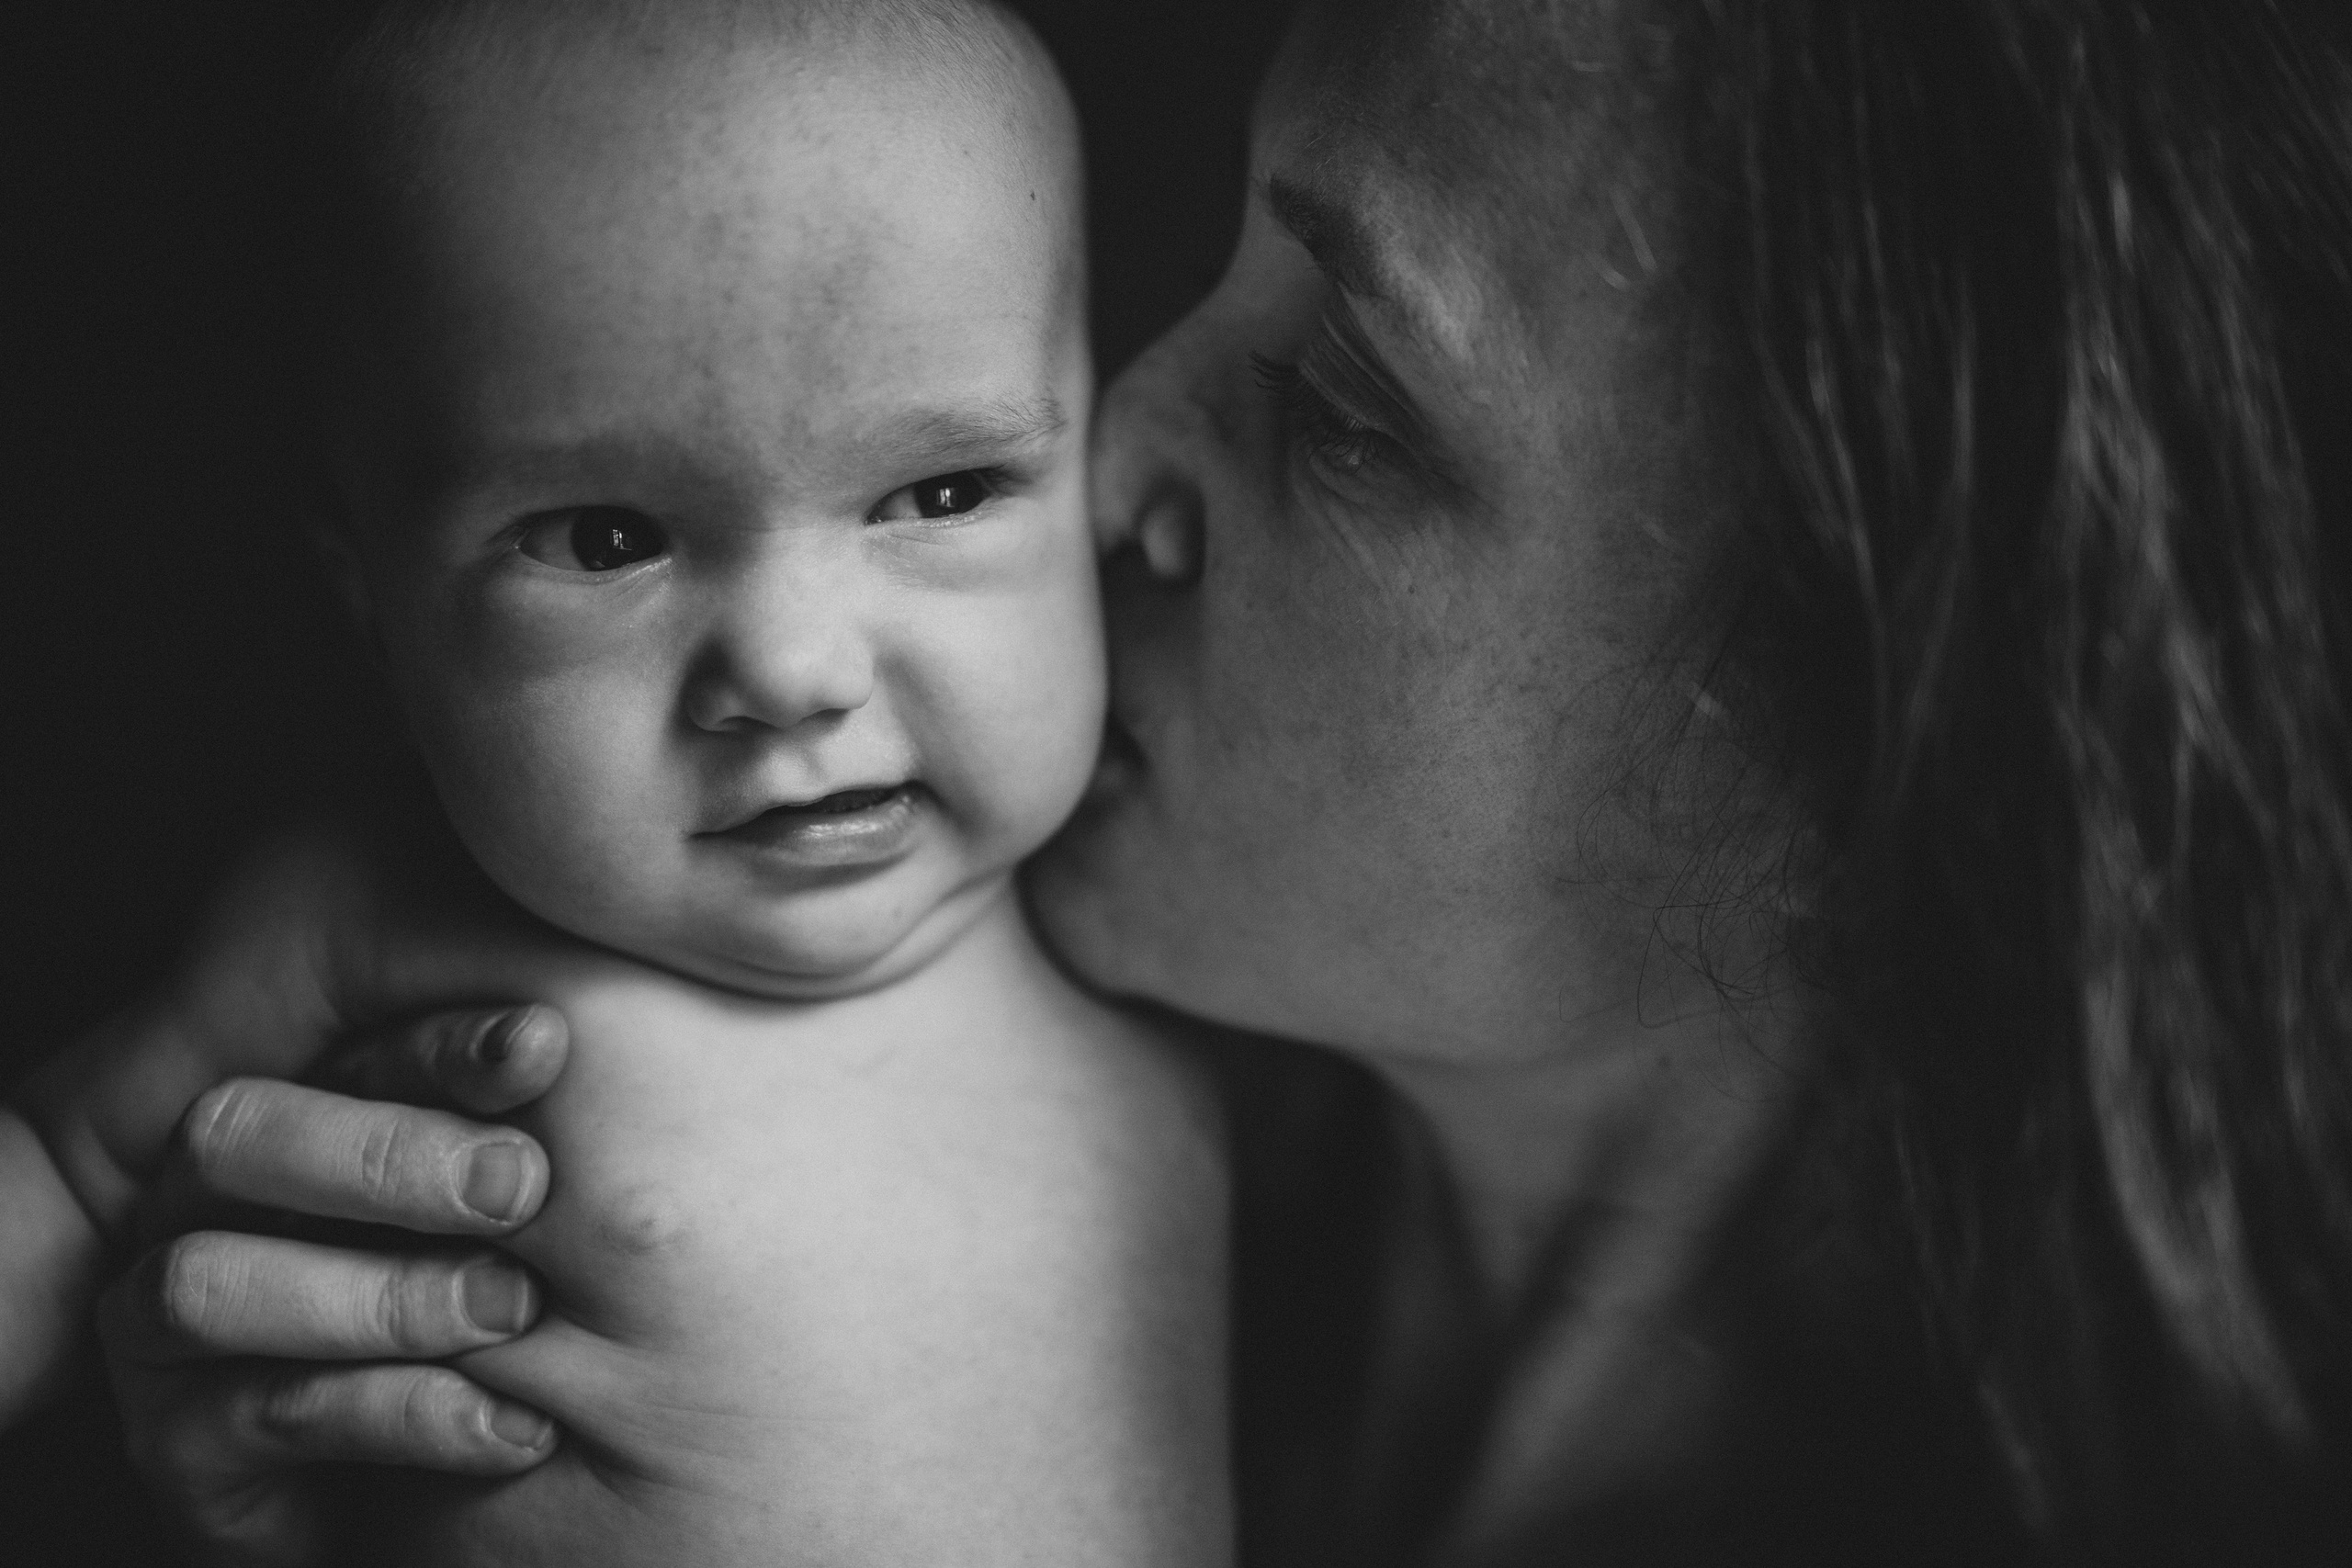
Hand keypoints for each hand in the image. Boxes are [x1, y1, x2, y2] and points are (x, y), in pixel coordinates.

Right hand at [9, 817, 586, 1563]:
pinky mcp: (180, 1446)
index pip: (342, 1053)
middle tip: (524, 1185)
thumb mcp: (534, 1214)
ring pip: (211, 1282)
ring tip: (518, 1310)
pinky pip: (264, 1415)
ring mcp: (171, 1325)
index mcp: (301, 1114)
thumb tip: (596, 1034)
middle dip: (384, 1155)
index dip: (438, 1045)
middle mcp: (209, 1205)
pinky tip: (516, 1422)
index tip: (549, 1044)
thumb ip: (542, 1125)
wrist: (455, 1487)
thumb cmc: (508, 1318)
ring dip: (382, 1295)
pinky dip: (401, 1413)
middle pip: (236, 1136)